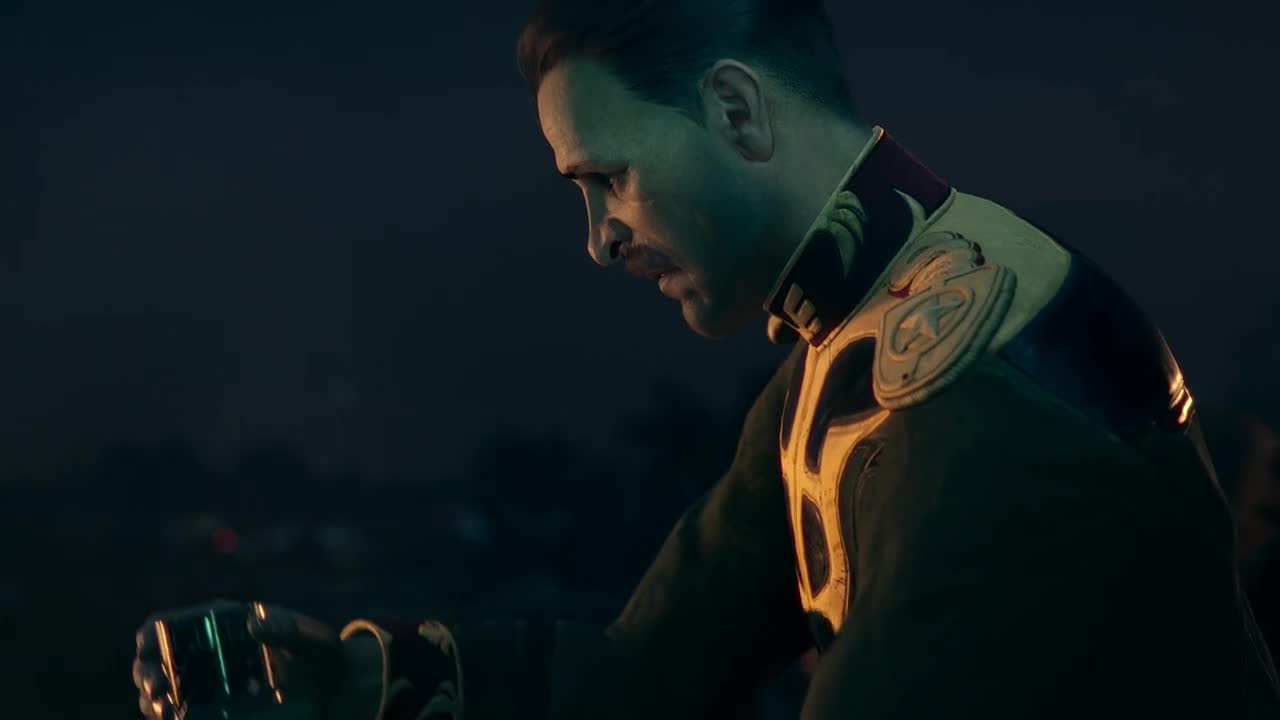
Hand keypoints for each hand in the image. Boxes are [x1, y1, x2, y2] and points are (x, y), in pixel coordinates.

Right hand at [133, 600, 380, 719]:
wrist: (331, 685)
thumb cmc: (316, 652)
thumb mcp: (307, 638)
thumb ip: (284, 629)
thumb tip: (252, 626)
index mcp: (214, 625)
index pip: (163, 626)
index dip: (150, 635)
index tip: (148, 649)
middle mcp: (201, 654)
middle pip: (151, 663)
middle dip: (147, 675)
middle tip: (160, 689)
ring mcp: (204, 684)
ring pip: (159, 695)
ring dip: (155, 703)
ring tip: (166, 711)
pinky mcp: (213, 710)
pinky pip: (182, 716)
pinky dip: (175, 719)